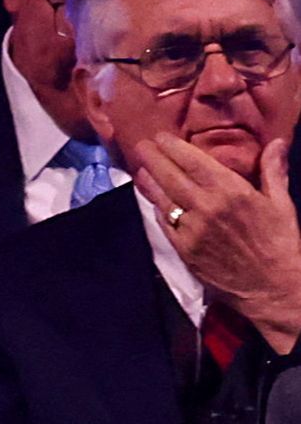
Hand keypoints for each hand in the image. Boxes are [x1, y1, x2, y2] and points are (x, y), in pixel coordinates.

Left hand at [137, 135, 300, 351]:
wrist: (272, 288)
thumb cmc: (281, 243)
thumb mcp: (282, 204)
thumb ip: (273, 171)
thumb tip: (277, 141)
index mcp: (231, 191)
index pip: (193, 161)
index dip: (173, 147)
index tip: (161, 136)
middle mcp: (206, 207)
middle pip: (170, 176)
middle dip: (153, 157)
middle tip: (141, 144)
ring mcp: (191, 229)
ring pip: (162, 198)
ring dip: (148, 180)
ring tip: (140, 167)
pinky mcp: (183, 248)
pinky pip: (163, 222)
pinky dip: (156, 206)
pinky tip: (152, 197)